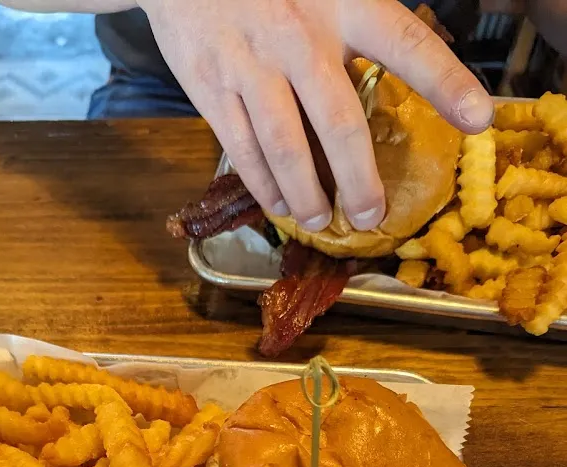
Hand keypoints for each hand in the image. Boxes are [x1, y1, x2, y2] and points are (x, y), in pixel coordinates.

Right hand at [140, 0, 492, 231]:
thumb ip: (359, 22)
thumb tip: (396, 72)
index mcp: (342, 1)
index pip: (406, 44)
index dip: (445, 82)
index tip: (478, 118)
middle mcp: (300, 35)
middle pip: (339, 124)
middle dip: (359, 181)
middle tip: (370, 217)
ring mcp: (252, 65)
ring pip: (285, 146)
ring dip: (306, 194)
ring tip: (321, 221)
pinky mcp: (212, 87)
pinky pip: (241, 148)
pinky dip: (262, 184)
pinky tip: (278, 204)